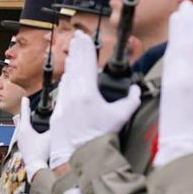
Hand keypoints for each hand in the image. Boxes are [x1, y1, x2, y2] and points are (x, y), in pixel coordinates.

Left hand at [15, 97, 50, 178]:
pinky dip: (27, 132)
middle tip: (27, 108)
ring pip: (22, 129)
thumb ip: (56, 126)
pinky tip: (32, 135)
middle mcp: (21, 135)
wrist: (36, 168)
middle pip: (22, 121)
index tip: (24, 98)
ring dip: (26, 123)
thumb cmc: (41, 153)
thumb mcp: (50, 136)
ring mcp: (21, 142)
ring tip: (29, 120)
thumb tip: (62, 117)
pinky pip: (24, 136)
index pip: (25, 113)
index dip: (25, 105)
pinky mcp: (23, 149)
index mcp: (25, 130)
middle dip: (25, 114)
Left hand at [52, 30, 141, 159]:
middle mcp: (72, 96)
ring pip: (66, 79)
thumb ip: (131, 100)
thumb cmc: (100, 138)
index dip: (86, 48)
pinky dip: (65, 82)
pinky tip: (66, 78)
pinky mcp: (57, 114)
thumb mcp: (121, 117)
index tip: (84, 36)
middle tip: (76, 36)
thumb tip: (135, 90)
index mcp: (87, 93)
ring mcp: (63, 104)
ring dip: (71, 65)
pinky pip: (61, 92)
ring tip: (73, 54)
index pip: (86, 64)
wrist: (80, 157)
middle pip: (74, 67)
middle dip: (77, 50)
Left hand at [154, 2, 192, 167]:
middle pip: (178, 44)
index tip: (190, 9)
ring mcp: (169, 83)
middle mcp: (175, 78)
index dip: (190, 26)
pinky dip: (173, 49)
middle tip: (184, 5)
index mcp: (188, 80)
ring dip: (176, 34)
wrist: (180, 150)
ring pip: (172, 52)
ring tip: (178, 18)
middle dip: (182, 24)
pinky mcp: (167, 90)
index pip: (190, 46)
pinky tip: (175, 45)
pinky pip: (170, 63)